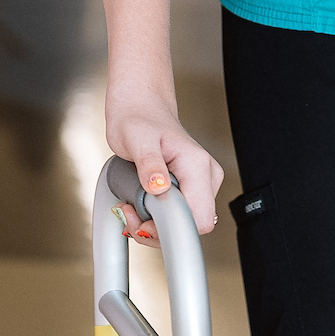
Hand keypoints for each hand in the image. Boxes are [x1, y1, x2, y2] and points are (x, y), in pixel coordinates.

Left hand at [107, 88, 226, 232]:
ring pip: (185, 224)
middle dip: (158, 230)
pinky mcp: (191, 187)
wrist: (140, 105)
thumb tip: (159, 188)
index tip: (140, 219)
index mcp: (196, 165)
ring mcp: (200, 183)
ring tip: (131, 207)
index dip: (169, 228)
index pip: (199, 219)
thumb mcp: (136, 138)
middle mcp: (205, 175)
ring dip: (155, 226)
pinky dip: (157, 219)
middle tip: (130, 213)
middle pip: (192, 225)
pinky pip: (179, 215)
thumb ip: (149, 164)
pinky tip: (140, 206)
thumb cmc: (137, 117)